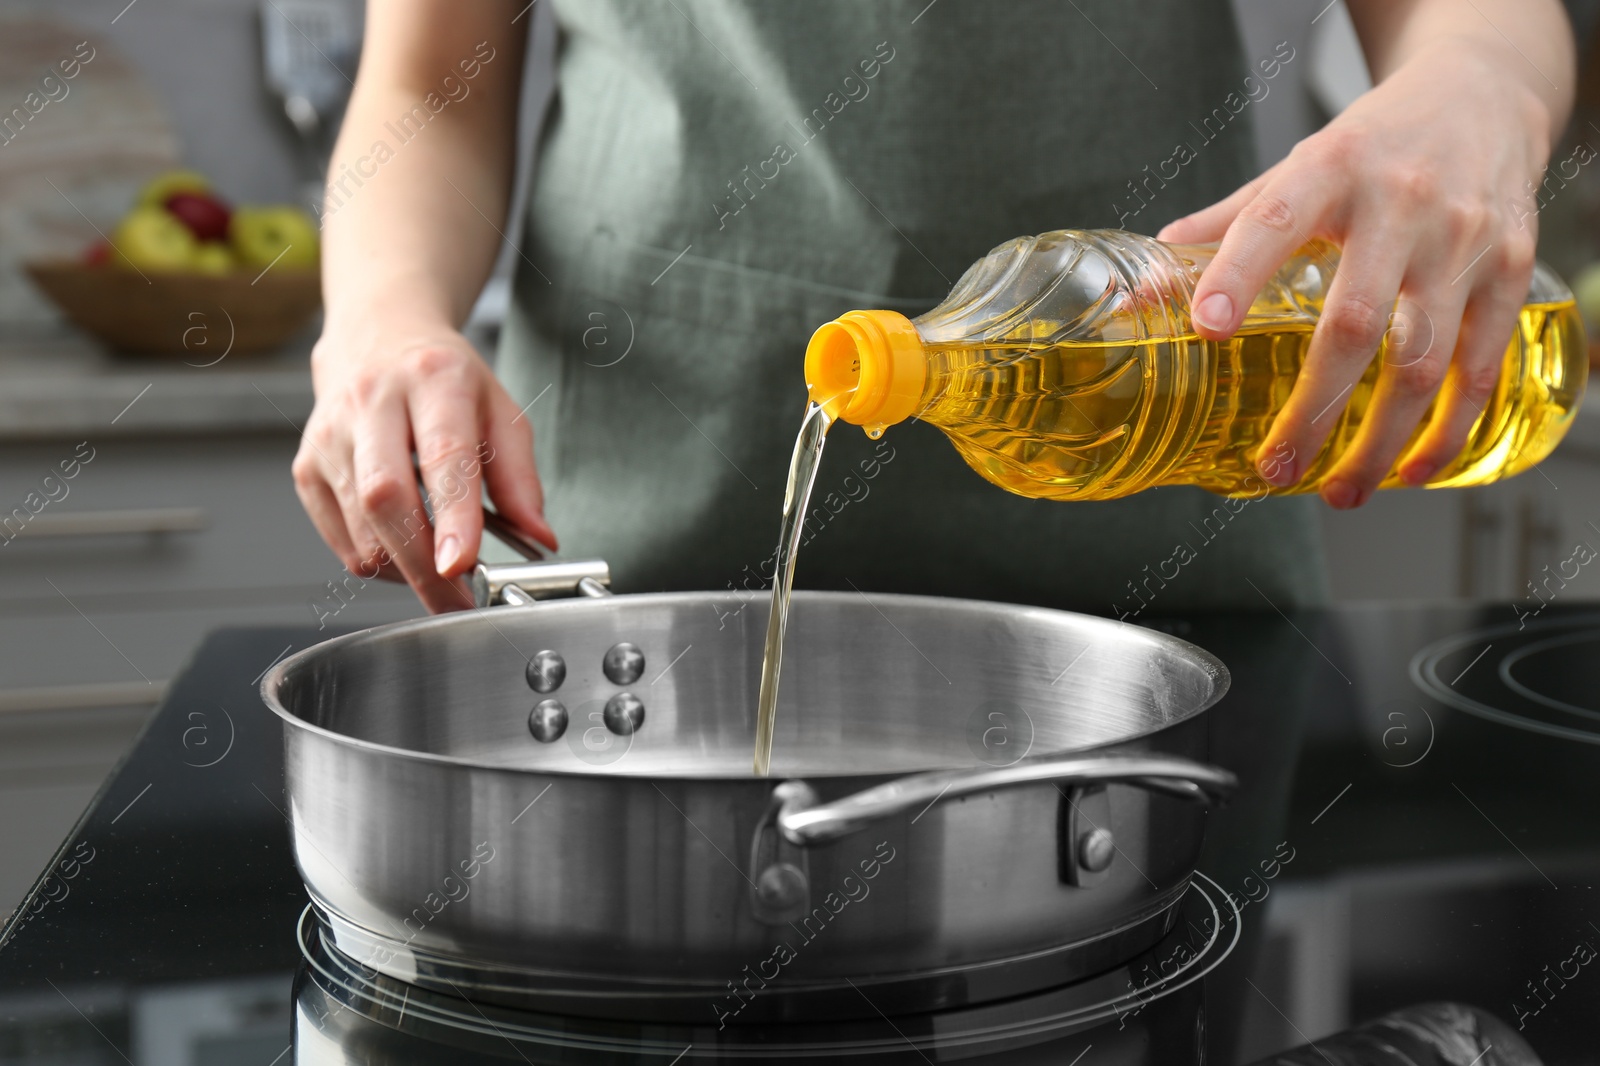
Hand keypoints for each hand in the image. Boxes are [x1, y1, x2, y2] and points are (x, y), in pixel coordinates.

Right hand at [292, 312, 557, 612]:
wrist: (376, 340)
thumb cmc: (442, 381)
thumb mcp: (500, 411)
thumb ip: (521, 479)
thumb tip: (540, 538)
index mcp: (434, 381)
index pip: (442, 455)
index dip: (451, 516)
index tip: (461, 564)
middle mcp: (373, 402)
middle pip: (386, 499)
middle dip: (424, 565)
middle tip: (459, 601)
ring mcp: (330, 437)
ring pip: (361, 531)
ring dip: (405, 569)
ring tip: (437, 564)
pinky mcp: (305, 469)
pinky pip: (341, 543)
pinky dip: (378, 562)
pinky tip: (403, 545)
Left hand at [1158, 38, 1552, 508]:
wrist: (1481, 95)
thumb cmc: (1371, 145)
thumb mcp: (1294, 169)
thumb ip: (1222, 231)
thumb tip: (1141, 298)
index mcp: (1328, 171)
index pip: (1271, 222)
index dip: (1236, 276)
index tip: (1205, 329)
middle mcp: (1400, 204)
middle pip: (1353, 322)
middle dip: (1313, 408)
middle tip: (1276, 467)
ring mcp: (1462, 240)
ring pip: (1424, 360)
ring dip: (1381, 440)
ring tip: (1340, 490)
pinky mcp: (1511, 270)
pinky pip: (1483, 366)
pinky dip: (1450, 429)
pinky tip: (1415, 468)